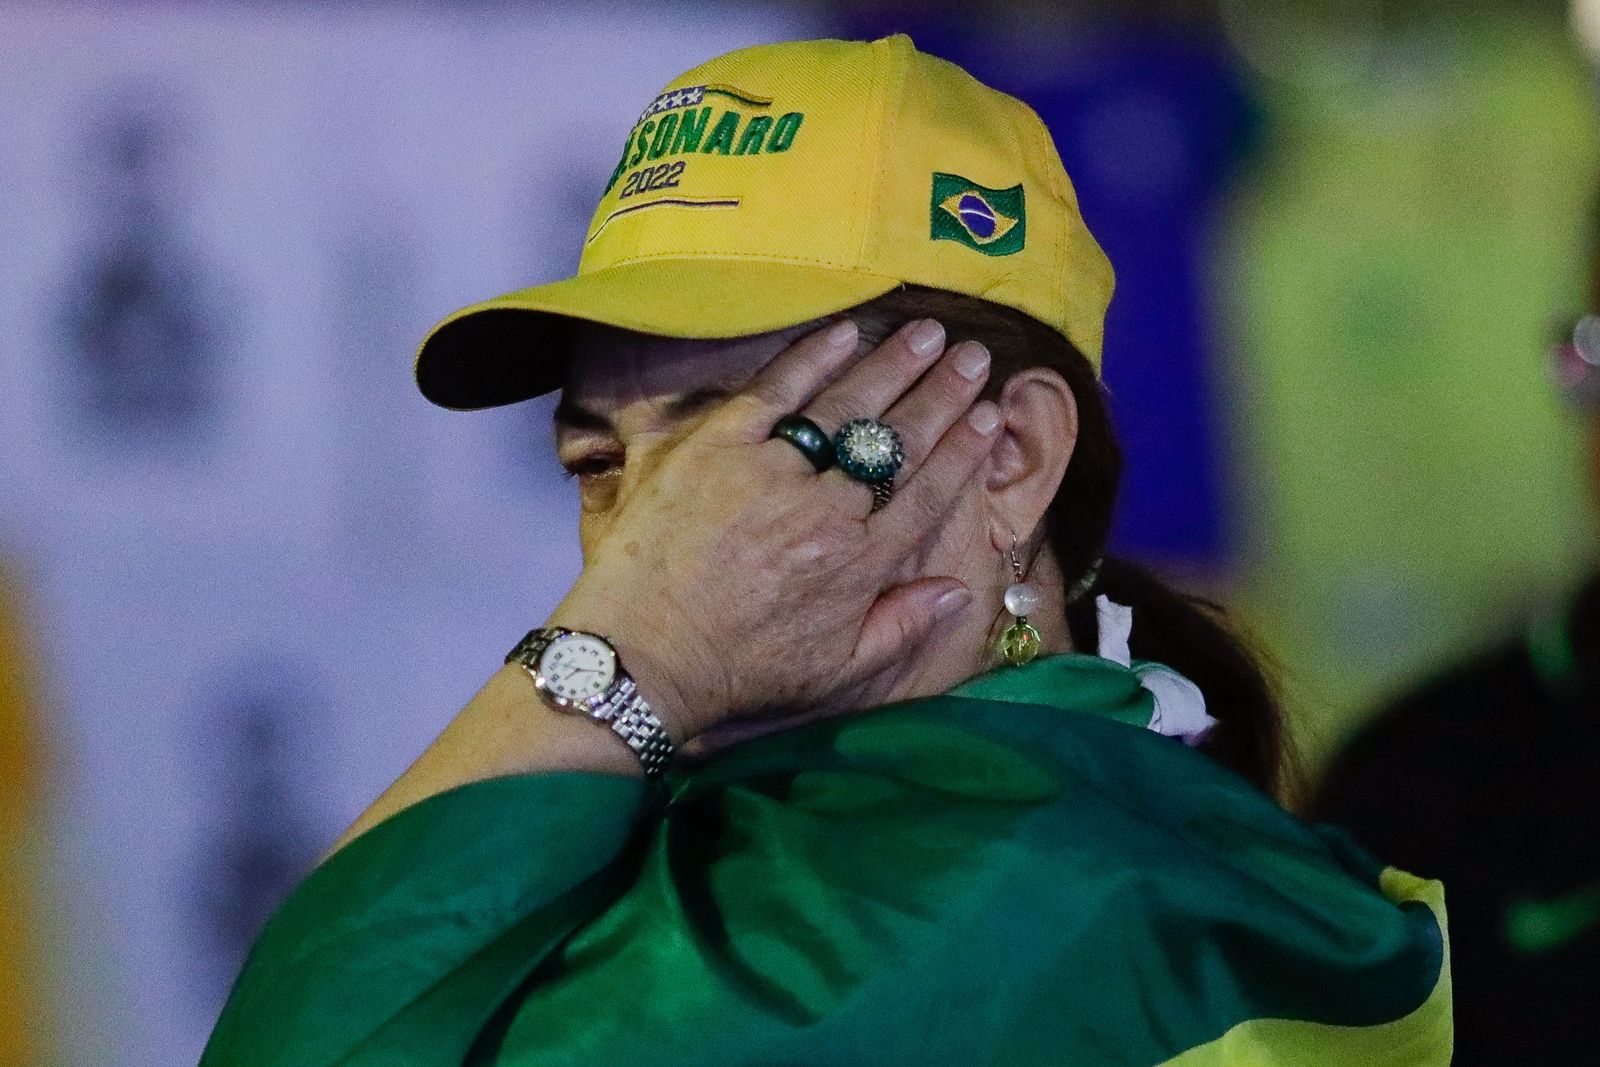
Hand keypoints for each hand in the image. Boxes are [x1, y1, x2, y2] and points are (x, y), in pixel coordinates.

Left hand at [547, 318, 999, 742]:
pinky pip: (777, 389)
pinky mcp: (718, 445)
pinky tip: (848, 330)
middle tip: (974, 355)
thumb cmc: (737, 669)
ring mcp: (772, 472)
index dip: (964, 448)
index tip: (991, 413)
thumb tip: (961, 590)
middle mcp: (827, 509)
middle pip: (899, 438)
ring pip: (848, 406)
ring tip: (930, 333)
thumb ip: (902, 627)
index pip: (928, 490)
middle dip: (943, 392)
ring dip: (895, 364)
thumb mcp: (835, 671)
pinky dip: (813, 356)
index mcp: (860, 562)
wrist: (643, 654)